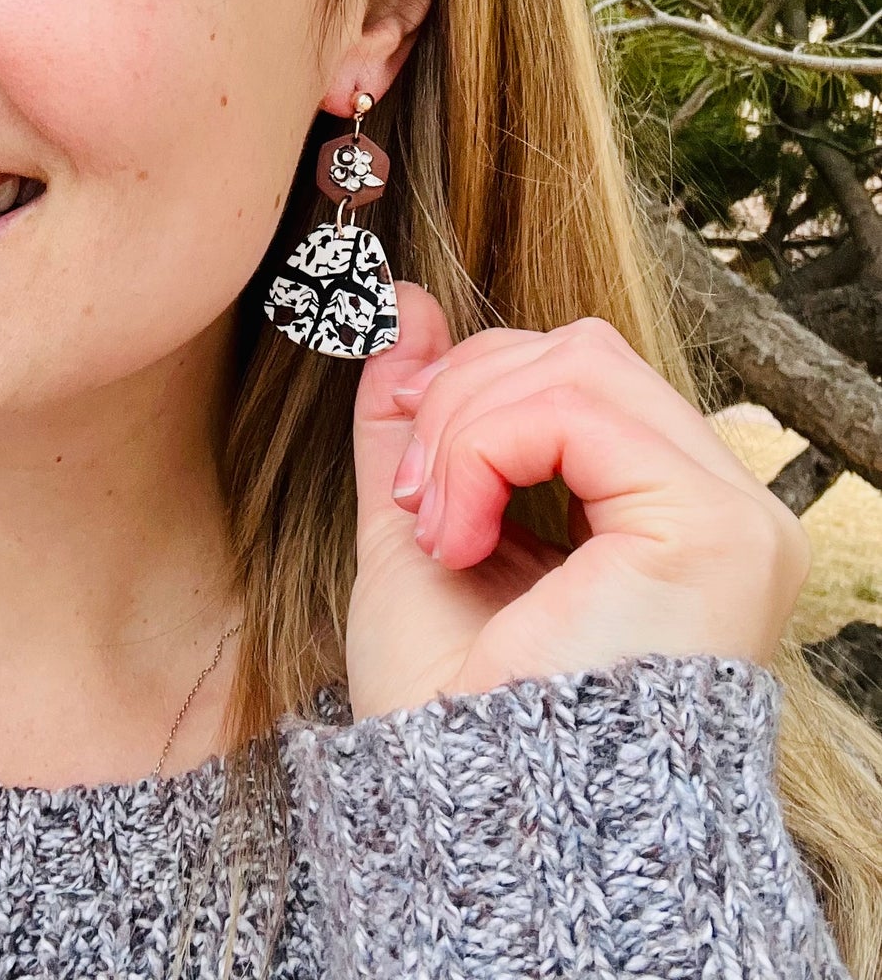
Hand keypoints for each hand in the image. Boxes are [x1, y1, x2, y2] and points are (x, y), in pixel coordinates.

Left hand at [346, 282, 811, 720]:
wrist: (476, 827)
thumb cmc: (454, 717)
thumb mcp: (419, 538)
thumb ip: (422, 426)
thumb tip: (406, 308)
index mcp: (662, 521)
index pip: (576, 377)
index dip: (475, 390)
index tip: (413, 483)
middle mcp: (718, 511)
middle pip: (579, 352)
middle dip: (465, 401)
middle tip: (421, 506)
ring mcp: (729, 517)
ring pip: (577, 360)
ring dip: (468, 426)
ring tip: (442, 529)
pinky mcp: (713, 527)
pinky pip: (577, 404)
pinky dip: (489, 443)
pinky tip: (464, 535)